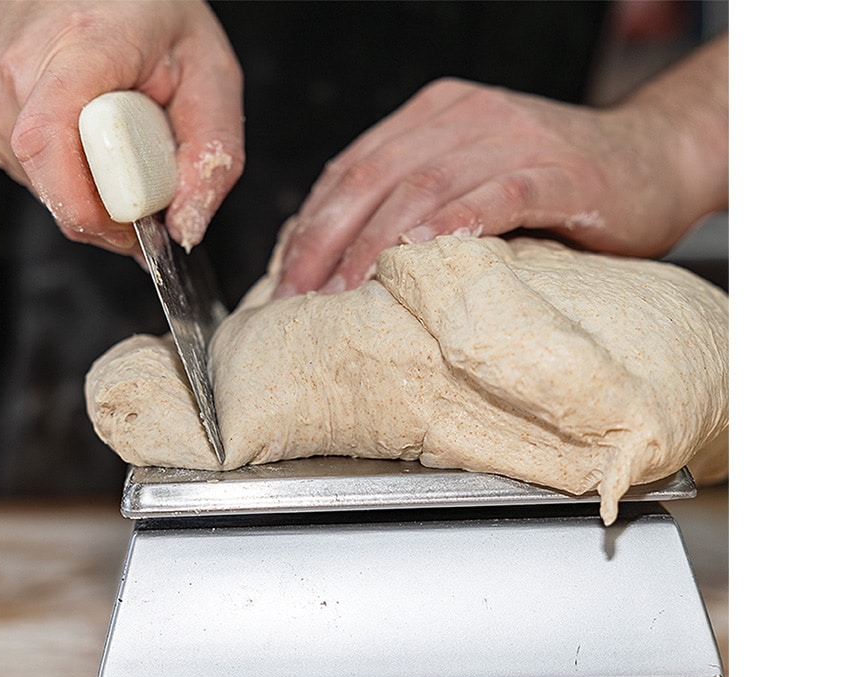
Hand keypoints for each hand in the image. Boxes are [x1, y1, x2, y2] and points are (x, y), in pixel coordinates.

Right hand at [0, 0, 243, 255]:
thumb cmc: (147, 14)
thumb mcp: (210, 73)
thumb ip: (213, 154)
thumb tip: (187, 228)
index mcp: (78, 49)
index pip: (50, 146)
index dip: (93, 210)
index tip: (138, 230)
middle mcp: (19, 71)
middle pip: (50, 182)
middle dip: (107, 211)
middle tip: (148, 182)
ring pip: (42, 190)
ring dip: (91, 194)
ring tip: (119, 143)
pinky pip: (32, 179)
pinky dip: (71, 180)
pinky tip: (92, 142)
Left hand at [274, 36, 726, 296]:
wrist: (656, 158)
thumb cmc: (561, 185)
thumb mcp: (476, 181)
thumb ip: (421, 204)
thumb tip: (350, 266)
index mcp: (436, 115)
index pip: (352, 167)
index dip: (311, 224)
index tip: (284, 277)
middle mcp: (466, 116)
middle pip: (373, 177)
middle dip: (325, 241)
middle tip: (296, 299)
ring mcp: (513, 139)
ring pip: (422, 188)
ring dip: (374, 245)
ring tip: (343, 295)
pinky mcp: (558, 171)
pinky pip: (494, 197)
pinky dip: (453, 227)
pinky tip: (422, 258)